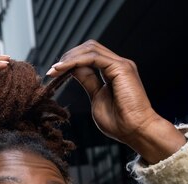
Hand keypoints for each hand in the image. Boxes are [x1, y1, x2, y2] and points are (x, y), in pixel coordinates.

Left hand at [46, 40, 184, 163]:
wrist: (136, 131)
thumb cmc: (119, 123)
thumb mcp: (97, 98)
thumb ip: (88, 83)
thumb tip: (74, 71)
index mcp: (113, 72)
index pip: (88, 57)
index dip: (70, 62)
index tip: (53, 73)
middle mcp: (118, 65)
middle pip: (89, 48)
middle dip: (68, 56)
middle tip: (52, 70)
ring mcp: (121, 64)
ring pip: (90, 49)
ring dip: (69, 57)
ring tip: (55, 69)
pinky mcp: (121, 68)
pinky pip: (94, 57)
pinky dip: (76, 61)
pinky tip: (63, 69)